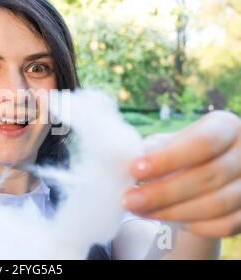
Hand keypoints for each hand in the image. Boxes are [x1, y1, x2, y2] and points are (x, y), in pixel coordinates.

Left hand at [123, 111, 240, 237]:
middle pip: (207, 177)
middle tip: (129, 200)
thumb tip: (126, 158)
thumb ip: (154, 148)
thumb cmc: (181, 150)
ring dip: (171, 212)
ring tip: (139, 210)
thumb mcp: (169, 141)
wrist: (206, 170)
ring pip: (215, 205)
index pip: (202, 143)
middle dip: (162, 192)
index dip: (168, 159)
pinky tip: (165, 217)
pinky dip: (192, 224)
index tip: (135, 170)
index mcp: (226, 127)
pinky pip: (223, 225)